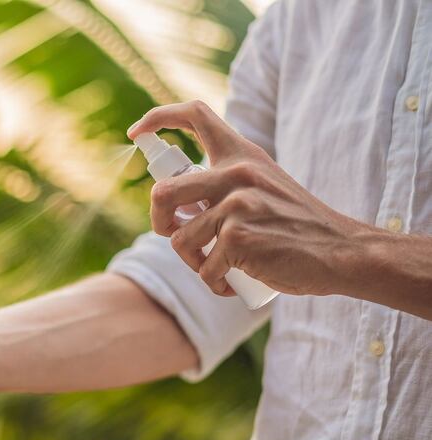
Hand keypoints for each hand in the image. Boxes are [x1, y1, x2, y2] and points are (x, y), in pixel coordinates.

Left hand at [127, 100, 366, 296]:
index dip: (158, 118)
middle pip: (163, 193)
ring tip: (220, 267)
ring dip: (193, 263)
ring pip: (180, 240)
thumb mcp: (263, 187)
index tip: (136, 133)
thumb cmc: (297, 226)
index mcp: (242, 155)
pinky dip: (214, 283)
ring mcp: (237, 205)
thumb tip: (176, 206)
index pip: (196, 115)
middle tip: (174, 234)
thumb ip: (226, 185)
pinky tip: (235, 283)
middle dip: (158, 221)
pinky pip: (203, 269)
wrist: (342, 251)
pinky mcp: (238, 238)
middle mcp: (236, 174)